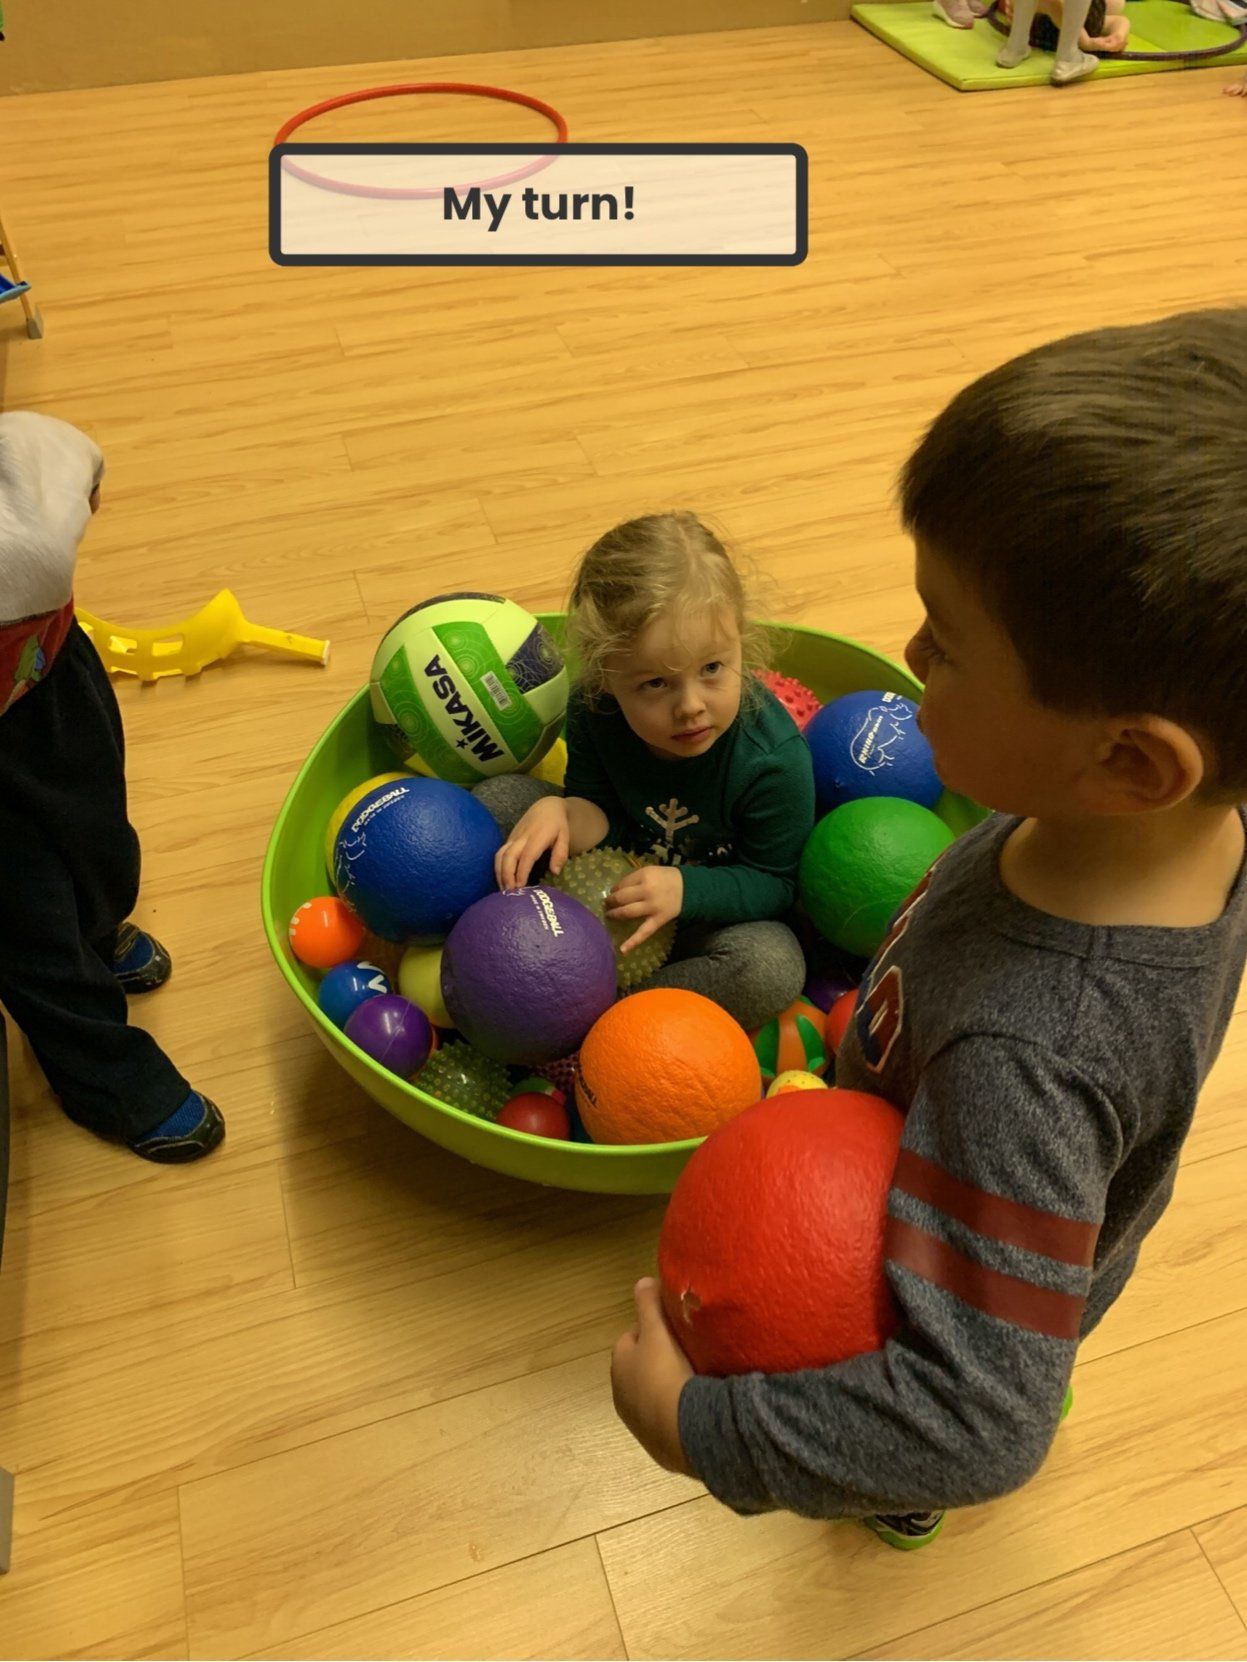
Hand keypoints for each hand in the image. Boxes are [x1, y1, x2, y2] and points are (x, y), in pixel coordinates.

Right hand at [495, 796, 569, 890]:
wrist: (545, 807)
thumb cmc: (557, 824)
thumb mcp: (565, 837)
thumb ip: (560, 854)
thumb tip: (554, 872)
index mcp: (537, 837)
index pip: (527, 856)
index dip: (522, 871)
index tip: (520, 886)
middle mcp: (521, 837)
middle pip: (509, 856)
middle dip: (507, 875)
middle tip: (509, 893)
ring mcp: (513, 838)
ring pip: (500, 855)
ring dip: (500, 873)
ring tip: (503, 890)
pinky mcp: (509, 840)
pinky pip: (500, 854)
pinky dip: (499, 868)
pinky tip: (502, 881)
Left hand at [605, 866, 682, 953]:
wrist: (689, 889)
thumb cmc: (667, 878)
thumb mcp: (651, 871)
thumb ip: (635, 879)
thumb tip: (616, 890)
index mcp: (644, 876)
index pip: (622, 884)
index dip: (614, 889)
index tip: (613, 892)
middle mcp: (646, 891)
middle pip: (621, 898)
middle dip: (611, 901)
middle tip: (607, 904)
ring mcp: (652, 907)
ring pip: (627, 912)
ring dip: (615, 914)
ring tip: (609, 915)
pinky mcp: (658, 920)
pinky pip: (644, 932)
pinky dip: (633, 942)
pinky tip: (623, 950)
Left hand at [611, 1278, 694, 1475]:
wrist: (681, 1432)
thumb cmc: (665, 1373)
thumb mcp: (657, 1331)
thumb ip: (648, 1304)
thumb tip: (642, 1280)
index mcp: (619, 1362)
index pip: (632, 1336)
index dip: (652, 1329)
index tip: (675, 1327)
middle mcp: (621, 1391)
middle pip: (641, 1366)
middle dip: (659, 1358)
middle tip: (687, 1351)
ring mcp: (637, 1419)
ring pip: (653, 1392)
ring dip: (667, 1385)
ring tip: (694, 1378)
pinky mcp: (656, 1441)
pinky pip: (666, 1416)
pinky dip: (675, 1409)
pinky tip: (694, 1405)